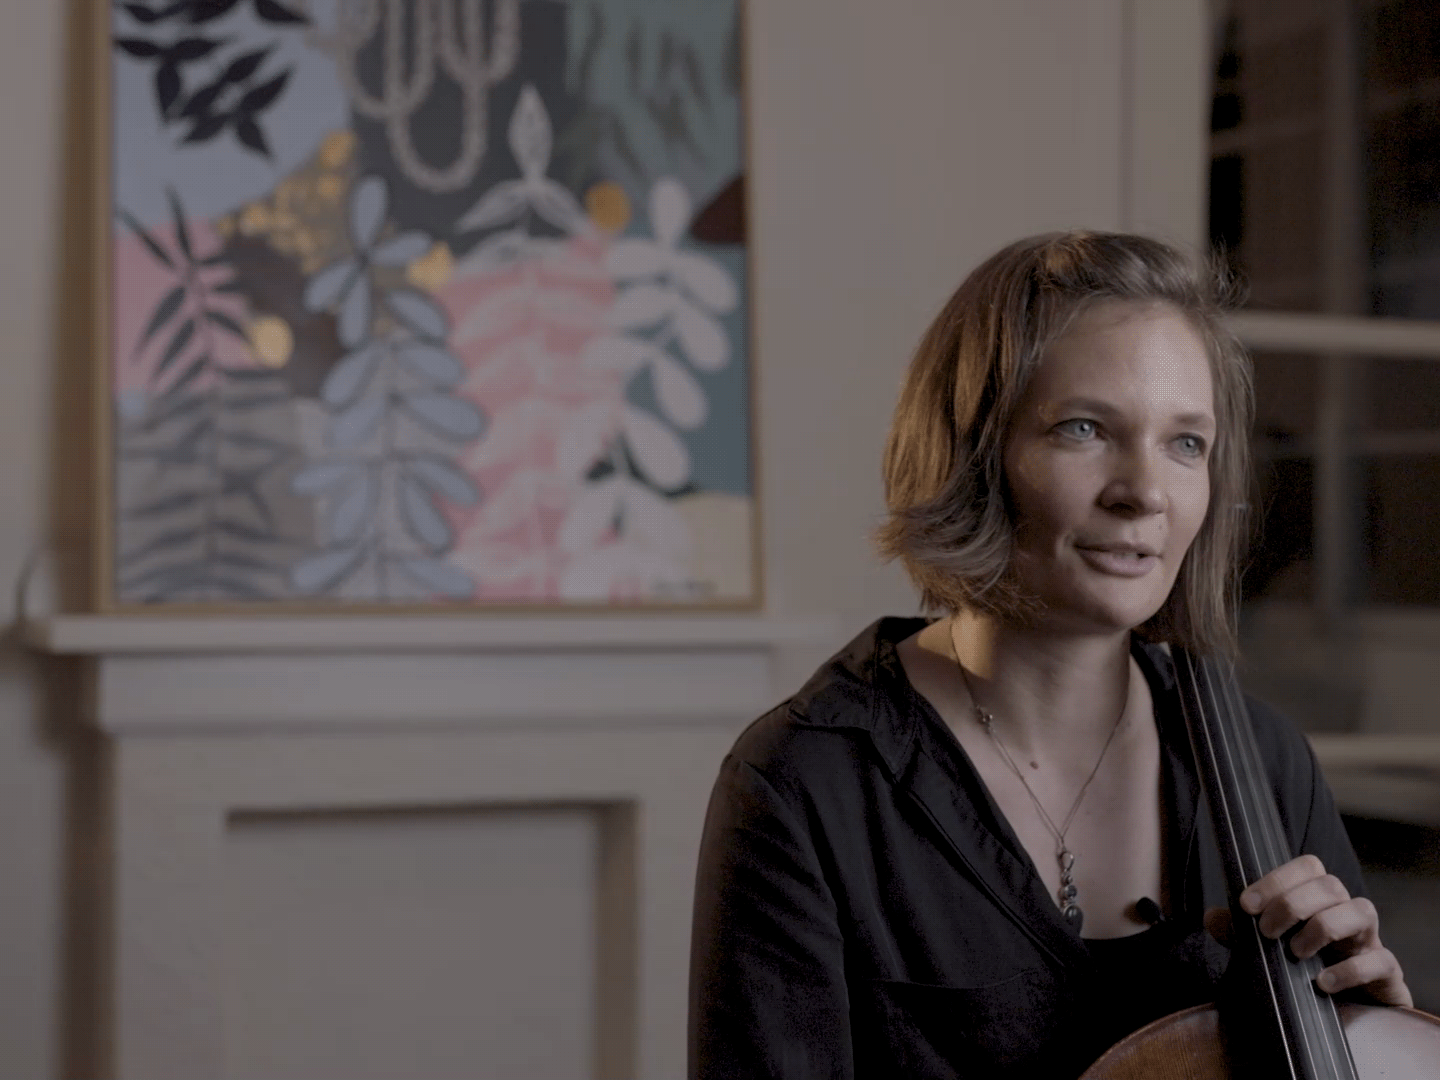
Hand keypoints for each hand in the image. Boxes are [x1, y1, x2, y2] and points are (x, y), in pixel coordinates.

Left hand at [1203, 854, 1411, 1006]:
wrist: (1348, 1013)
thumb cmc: (1304, 971)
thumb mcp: (1266, 950)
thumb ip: (1239, 934)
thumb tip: (1211, 918)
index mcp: (1319, 900)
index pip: (1307, 867)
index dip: (1276, 879)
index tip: (1246, 905)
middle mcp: (1347, 912)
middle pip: (1330, 885)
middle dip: (1293, 904)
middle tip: (1267, 933)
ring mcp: (1370, 940)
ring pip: (1362, 910)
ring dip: (1323, 927)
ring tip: (1296, 953)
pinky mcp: (1386, 973)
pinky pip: (1381, 960)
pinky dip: (1350, 970)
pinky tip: (1322, 983)